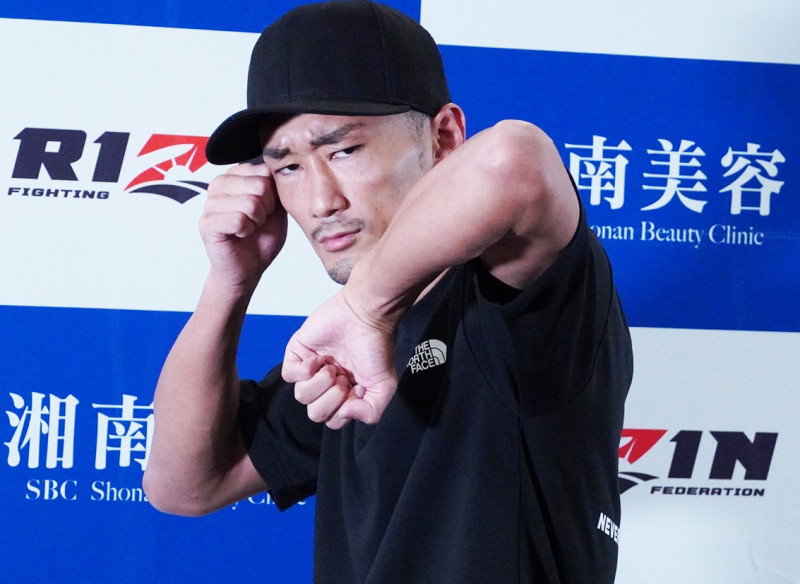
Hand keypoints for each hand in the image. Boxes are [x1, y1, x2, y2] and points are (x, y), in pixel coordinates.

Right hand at [199, 161, 287, 290]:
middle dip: (267, 209)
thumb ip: (276, 187)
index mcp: (235, 176)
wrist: (249, 268)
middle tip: (258, 221)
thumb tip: (276, 169)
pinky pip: (238, 220)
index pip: (264, 170)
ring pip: (250, 203)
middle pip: (259, 185)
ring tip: (249, 228)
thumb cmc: (261, 238)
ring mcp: (209, 204)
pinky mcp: (206, 224)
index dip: (273, 194)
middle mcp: (218, 185)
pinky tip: (240, 235)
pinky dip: (246, 231)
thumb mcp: (277, 209)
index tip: (266, 209)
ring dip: (256, 222)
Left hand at [282, 289, 397, 428]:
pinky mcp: (297, 353)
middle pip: (315, 413)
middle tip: (344, 377)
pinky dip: (305, 370)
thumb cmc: (376, 347)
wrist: (366, 316)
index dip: (344, 410)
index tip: (357, 388)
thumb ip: (371, 412)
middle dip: (331, 398)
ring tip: (333, 367)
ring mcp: (310, 370)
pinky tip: (319, 358)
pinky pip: (289, 375)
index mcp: (344, 395)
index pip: (333, 420)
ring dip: (321, 383)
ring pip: (301, 397)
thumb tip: (345, 413)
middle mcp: (325, 385)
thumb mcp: (385, 386)